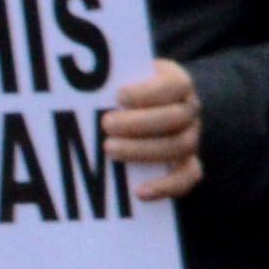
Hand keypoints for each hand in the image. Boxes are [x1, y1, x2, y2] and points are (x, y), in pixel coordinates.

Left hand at [98, 56, 203, 203]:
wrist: (145, 109)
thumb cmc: (127, 90)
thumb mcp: (124, 76)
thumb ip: (112, 79)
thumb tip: (78, 88)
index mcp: (177, 83)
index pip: (174, 85)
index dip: (149, 93)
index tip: (119, 96)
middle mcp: (189, 110)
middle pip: (178, 117)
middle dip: (141, 123)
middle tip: (106, 124)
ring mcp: (190, 138)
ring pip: (181, 146)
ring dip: (144, 150)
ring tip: (109, 149)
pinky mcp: (187, 163)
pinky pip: (187, 177)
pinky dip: (166, 186)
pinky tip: (138, 192)